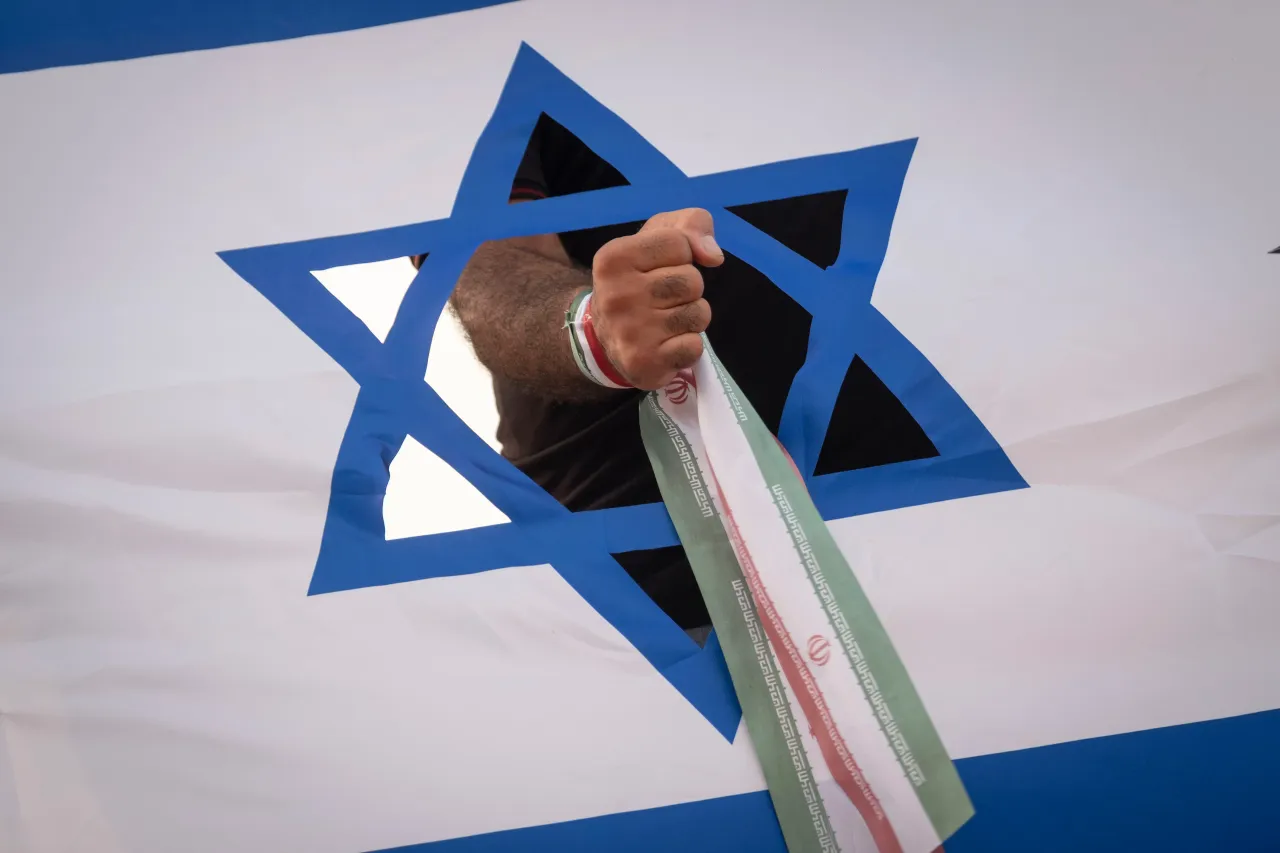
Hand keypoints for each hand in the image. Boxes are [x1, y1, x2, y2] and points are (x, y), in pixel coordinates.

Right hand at [589, 208, 724, 389]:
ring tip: (666, 322)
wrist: (606, 338)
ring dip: (691, 318)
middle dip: (689, 289)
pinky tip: (667, 345)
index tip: (661, 267)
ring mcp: (630, 332)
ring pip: (699, 314)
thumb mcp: (657, 237)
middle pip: (693, 281)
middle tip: (664, 299)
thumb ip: (691, 224)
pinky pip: (694, 346)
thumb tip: (713, 255)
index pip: (679, 243)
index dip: (683, 255)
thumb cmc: (639, 278)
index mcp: (614, 258)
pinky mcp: (644, 363)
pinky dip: (688, 346)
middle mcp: (617, 295)